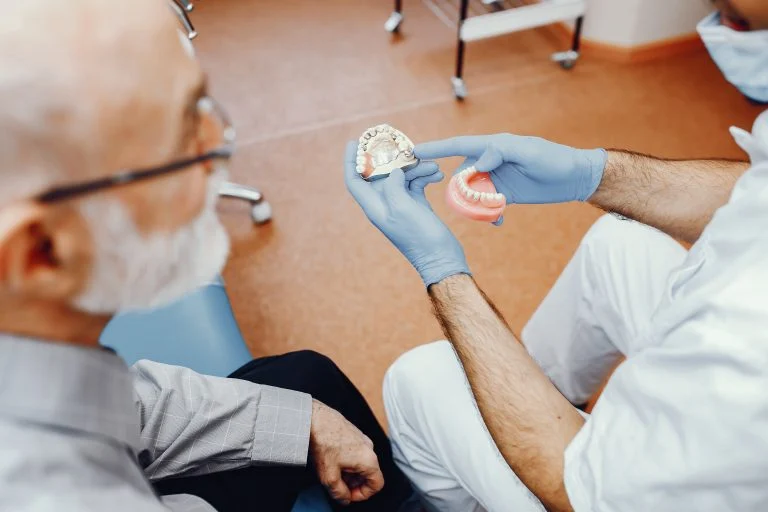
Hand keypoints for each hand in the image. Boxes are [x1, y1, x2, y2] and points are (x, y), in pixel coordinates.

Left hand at [310, 400, 383, 504]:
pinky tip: (331, 459)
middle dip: (353, 483)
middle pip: (368, 474)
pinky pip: (355, 452)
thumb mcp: (329, 477)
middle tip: (337, 484)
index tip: (349, 495)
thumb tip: (344, 498)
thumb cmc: (323, 441)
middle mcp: (369, 447)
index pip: (377, 485)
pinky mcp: (353, 433)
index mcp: (368, 459)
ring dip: (349, 472)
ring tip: (331, 471)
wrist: (314, 419)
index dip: (363, 495)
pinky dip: (346, 460)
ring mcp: (362, 438)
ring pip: (360, 463)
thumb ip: (339, 493)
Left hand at [344, 141, 469, 286]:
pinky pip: (416, 183)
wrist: (442, 258)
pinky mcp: (416, 205)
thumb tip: (394, 170)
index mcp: (374, 206)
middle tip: (403, 145)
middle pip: (380, 173)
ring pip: (402, 176)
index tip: (354, 142)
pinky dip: (425, 176)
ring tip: (433, 166)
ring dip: (416, 167)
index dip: (351, 161)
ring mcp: (400, 204)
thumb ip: (392, 185)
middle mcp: (384, 204)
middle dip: (392, 158)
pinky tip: (437, 175)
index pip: (354, 181)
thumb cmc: (420, 237)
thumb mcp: (402, 208)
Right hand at [415, 134, 606, 203]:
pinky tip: (499, 221)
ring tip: (489, 214)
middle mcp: (491, 161)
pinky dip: (489, 214)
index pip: (458, 146)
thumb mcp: (529, 153)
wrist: (576, 177)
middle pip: (462, 175)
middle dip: (459, 190)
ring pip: (473, 193)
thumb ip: (500, 152)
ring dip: (475, 206)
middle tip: (467, 204)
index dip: (435, 149)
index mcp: (493, 146)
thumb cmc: (554, 159)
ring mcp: (497, 178)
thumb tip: (476, 163)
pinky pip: (487, 204)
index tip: (414, 152)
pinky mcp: (505, 193)